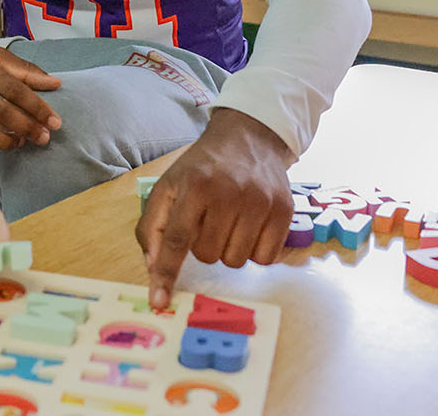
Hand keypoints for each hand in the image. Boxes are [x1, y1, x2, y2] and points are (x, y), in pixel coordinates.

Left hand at [135, 108, 295, 308]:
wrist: (249, 137)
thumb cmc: (203, 167)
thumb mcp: (169, 186)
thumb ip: (154, 225)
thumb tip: (153, 267)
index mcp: (194, 186)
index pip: (176, 239)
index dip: (166, 273)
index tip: (158, 301)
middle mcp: (229, 193)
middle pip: (208, 254)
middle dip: (203, 246)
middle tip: (208, 221)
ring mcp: (260, 202)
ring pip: (236, 260)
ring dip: (228, 249)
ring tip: (229, 222)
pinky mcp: (284, 210)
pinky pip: (265, 258)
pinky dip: (253, 250)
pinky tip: (249, 228)